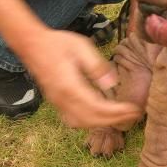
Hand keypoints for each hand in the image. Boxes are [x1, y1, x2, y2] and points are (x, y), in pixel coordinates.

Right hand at [17, 28, 141, 127]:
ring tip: (121, 116)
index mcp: (70, 86)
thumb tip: (112, 83)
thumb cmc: (58, 43)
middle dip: (115, 119)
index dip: (117, 112)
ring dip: (103, 123)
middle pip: (91, 120)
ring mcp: (57, 103)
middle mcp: (62, 99)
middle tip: (135, 115)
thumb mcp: (81, 46)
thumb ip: (96, 66)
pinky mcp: (56, 102)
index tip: (134, 109)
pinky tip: (100, 116)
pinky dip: (89, 122)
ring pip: (82, 123)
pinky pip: (73, 120)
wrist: (31, 44)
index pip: (98, 107)